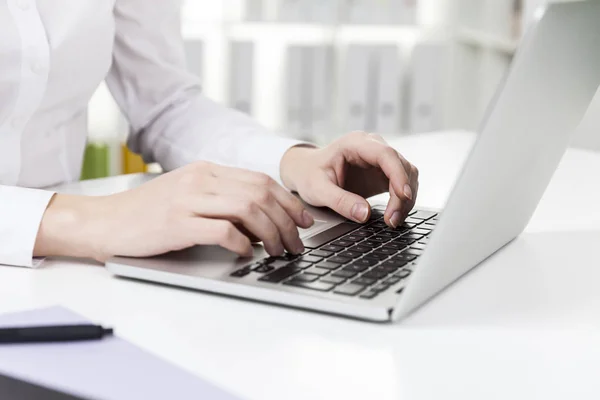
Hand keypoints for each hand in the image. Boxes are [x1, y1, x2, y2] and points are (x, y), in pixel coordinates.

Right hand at [34, 162, 314, 260]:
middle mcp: (201, 180)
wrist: (104, 221)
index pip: (261, 180)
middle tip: (297, 243)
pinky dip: (242, 243)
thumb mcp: (188, 196)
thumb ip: (222, 200)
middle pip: (261, 193)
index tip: (304, 220)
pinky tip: (248, 254)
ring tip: (279, 252)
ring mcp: (188, 200)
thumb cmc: (147, 214)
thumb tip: (262, 219)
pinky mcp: (177, 223)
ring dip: (272, 233)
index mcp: (206, 170)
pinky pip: (222, 230)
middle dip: (288, 220)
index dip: (289, 201)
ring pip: (248, 209)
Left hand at [280, 131, 418, 227]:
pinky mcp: (383, 172)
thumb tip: (363, 214)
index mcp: (355, 143)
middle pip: (400, 165)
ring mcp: (379, 159)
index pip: (385, 154)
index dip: (398, 174)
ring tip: (392, 221)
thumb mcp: (317, 189)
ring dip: (405, 198)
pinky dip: (402, 200)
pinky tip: (393, 215)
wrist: (306, 171)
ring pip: (407, 174)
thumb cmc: (310, 174)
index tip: (404, 196)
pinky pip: (402, 183)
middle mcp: (372, 146)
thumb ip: (339, 201)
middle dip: (402, 194)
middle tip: (392, 220)